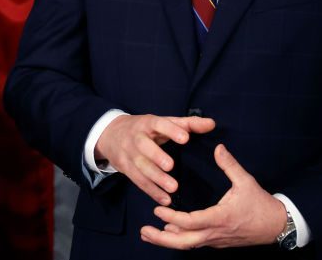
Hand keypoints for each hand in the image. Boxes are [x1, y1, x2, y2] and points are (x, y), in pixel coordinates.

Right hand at [94, 114, 215, 204]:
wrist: (109, 134)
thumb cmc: (145, 128)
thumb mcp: (162, 121)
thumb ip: (188, 124)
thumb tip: (211, 124)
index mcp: (148, 123)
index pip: (159, 124)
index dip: (171, 131)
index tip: (185, 138)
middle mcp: (136, 137)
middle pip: (144, 147)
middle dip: (156, 156)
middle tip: (171, 166)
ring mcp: (129, 153)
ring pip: (140, 166)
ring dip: (155, 178)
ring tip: (172, 188)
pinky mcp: (125, 168)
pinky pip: (138, 181)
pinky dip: (151, 191)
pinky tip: (165, 200)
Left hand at [141, 144, 287, 248]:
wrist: (277, 226)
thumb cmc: (261, 205)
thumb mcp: (246, 182)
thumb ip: (230, 165)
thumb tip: (218, 147)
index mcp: (220, 218)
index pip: (190, 222)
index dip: (172, 217)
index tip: (157, 209)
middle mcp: (215, 233)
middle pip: (183, 242)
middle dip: (161, 238)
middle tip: (143, 230)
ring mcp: (216, 240)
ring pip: (187, 244)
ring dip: (167, 240)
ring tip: (149, 233)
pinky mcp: (217, 241)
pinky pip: (195, 242)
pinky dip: (179, 238)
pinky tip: (169, 231)